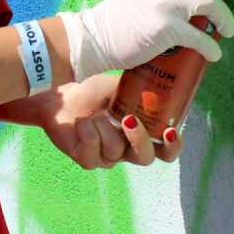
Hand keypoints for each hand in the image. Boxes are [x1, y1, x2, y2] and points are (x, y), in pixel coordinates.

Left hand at [39, 75, 184, 168]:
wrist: (61, 96)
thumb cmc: (92, 91)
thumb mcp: (121, 88)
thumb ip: (143, 88)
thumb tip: (164, 73)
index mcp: (140, 134)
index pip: (165, 151)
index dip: (173, 146)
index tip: (169, 130)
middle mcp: (126, 150)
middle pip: (145, 158)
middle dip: (139, 139)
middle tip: (128, 120)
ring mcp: (106, 158)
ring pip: (115, 150)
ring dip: (102, 124)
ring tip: (92, 113)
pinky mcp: (87, 160)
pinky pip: (93, 149)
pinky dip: (87, 128)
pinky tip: (81, 121)